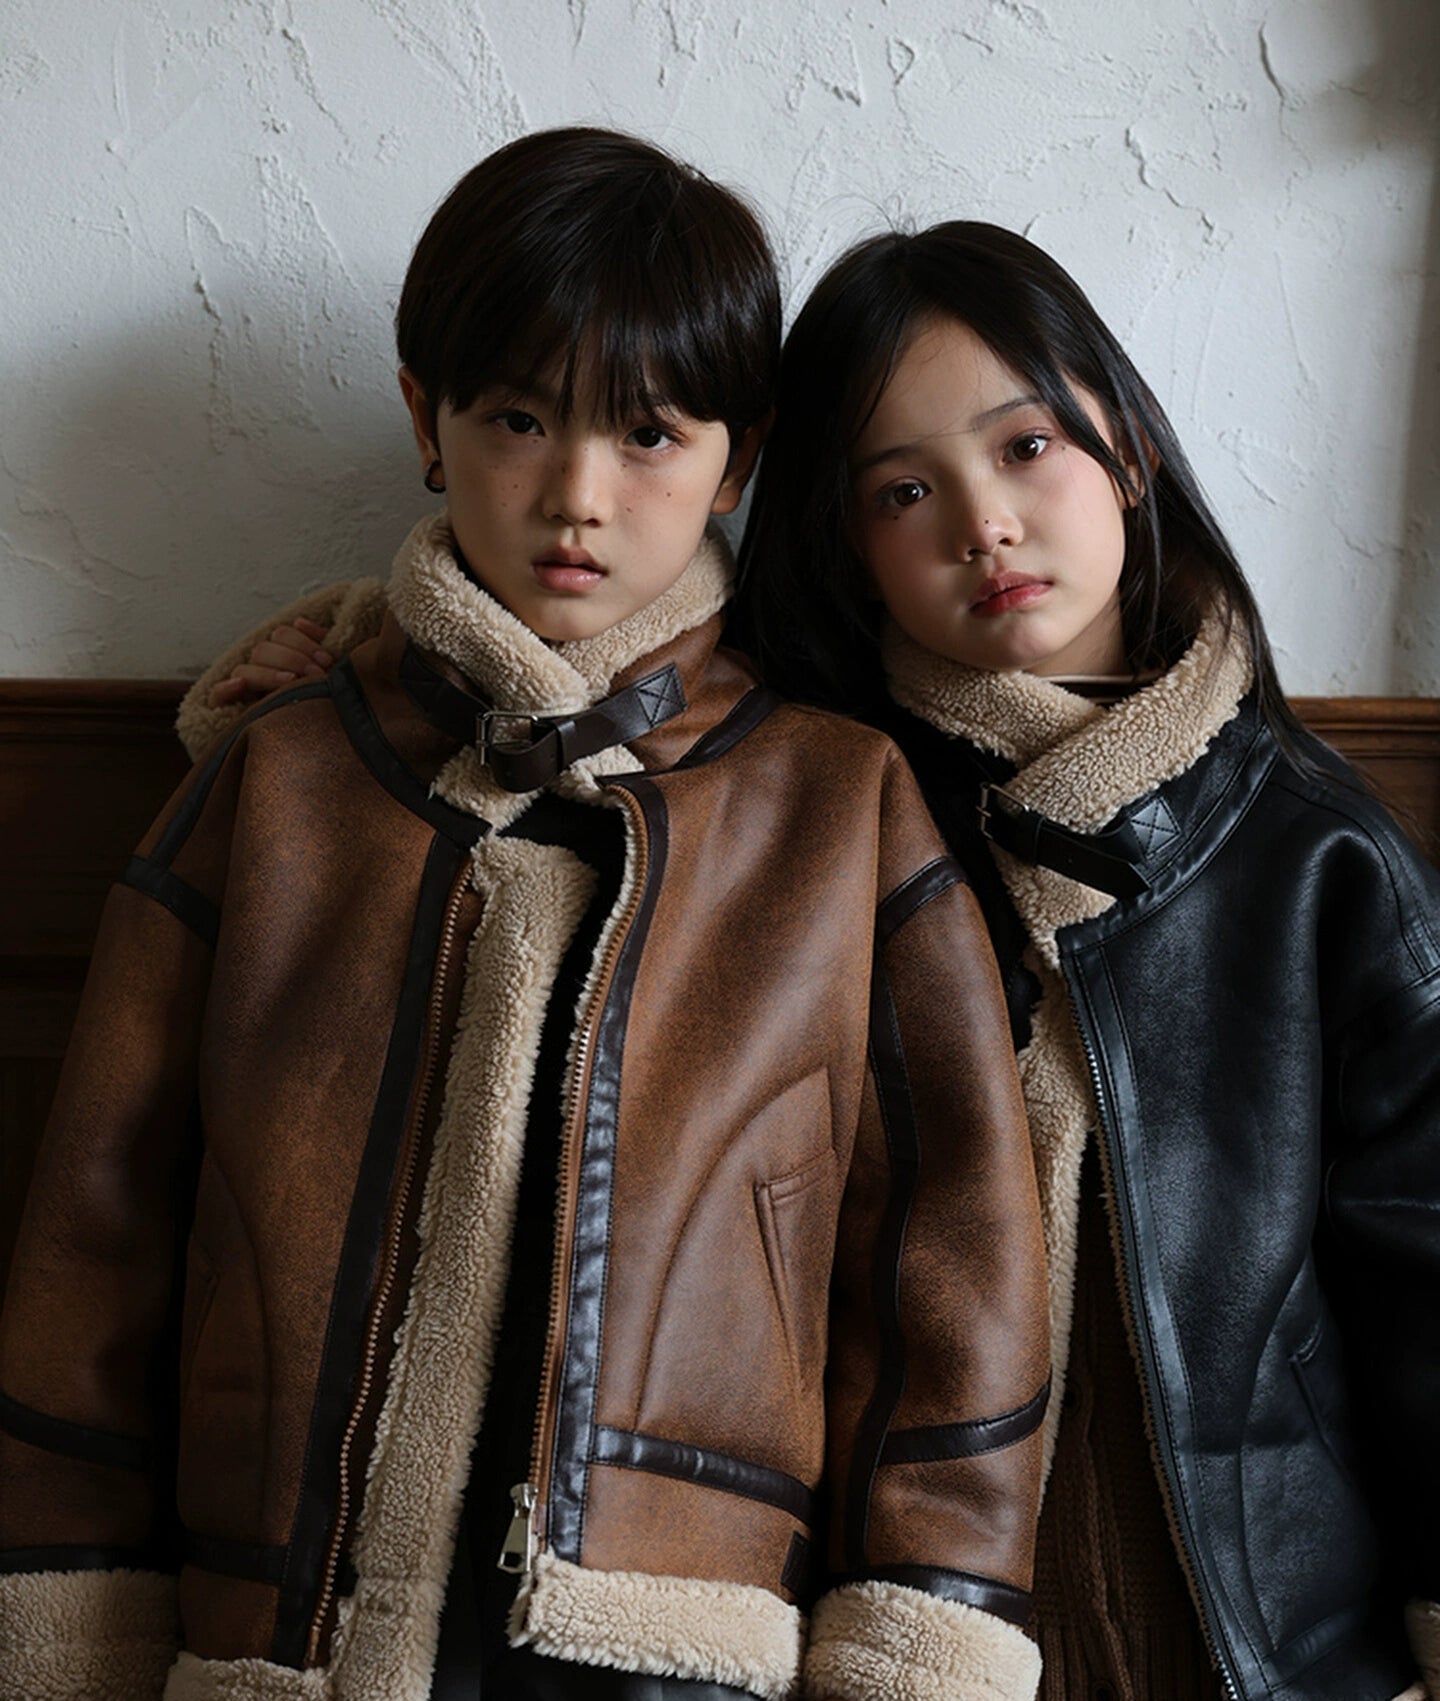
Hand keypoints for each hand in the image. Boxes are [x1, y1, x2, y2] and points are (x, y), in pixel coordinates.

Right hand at [209, 617, 334, 706]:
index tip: (326, 660)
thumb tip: (300, 622)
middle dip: (293, 659)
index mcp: (280, 658)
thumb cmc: (322, 705)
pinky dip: (227, 688)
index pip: (282, 634)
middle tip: (317, 674)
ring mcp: (242, 690)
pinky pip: (217, 695)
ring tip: (291, 681)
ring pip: (244, 670)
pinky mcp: (227, 710)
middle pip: (263, 649)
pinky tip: (241, 686)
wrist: (312, 751)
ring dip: (268, 674)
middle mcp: (259, 670)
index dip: (303, 642)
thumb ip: (317, 645)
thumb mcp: (325, 674)